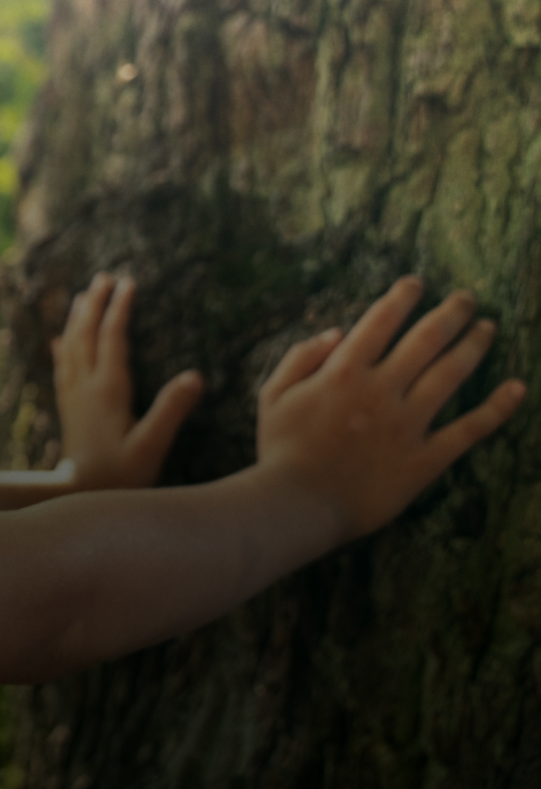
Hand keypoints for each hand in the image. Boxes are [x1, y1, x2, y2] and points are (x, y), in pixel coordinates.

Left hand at [52, 272, 203, 490]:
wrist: (78, 495)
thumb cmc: (119, 475)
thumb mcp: (152, 445)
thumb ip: (171, 411)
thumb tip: (195, 376)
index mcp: (108, 390)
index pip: (113, 338)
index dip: (120, 309)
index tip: (127, 282)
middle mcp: (86, 386)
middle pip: (88, 334)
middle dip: (95, 303)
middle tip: (103, 277)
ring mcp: (74, 396)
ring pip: (72, 346)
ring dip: (78, 318)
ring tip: (82, 296)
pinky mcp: (69, 409)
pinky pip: (63, 368)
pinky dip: (63, 348)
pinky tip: (59, 340)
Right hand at [256, 276, 525, 541]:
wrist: (298, 505)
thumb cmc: (280, 450)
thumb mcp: (272, 394)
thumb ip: (300, 357)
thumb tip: (336, 332)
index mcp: (342, 372)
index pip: (380, 321)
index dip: (402, 297)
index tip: (416, 283)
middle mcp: (381, 390)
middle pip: (426, 339)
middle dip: (451, 312)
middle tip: (467, 298)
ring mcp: (407, 424)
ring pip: (451, 373)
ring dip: (474, 345)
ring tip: (488, 328)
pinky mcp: (425, 458)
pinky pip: (469, 429)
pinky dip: (497, 408)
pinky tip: (516, 388)